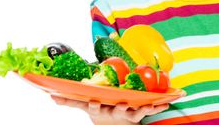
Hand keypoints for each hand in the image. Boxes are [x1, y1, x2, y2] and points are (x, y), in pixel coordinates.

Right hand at [51, 95, 168, 123]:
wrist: (112, 124)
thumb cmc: (100, 110)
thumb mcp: (85, 106)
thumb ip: (71, 101)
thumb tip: (52, 97)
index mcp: (100, 109)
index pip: (95, 107)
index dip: (94, 105)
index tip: (94, 102)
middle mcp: (114, 112)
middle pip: (116, 110)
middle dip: (119, 108)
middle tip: (122, 106)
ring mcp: (127, 114)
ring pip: (135, 112)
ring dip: (143, 109)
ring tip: (149, 106)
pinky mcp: (139, 114)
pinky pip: (149, 109)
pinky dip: (158, 106)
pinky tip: (167, 102)